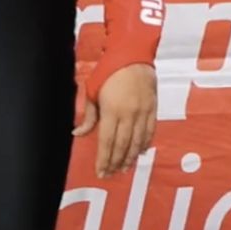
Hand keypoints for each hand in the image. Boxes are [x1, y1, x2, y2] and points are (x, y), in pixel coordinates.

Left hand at [80, 63, 156, 177]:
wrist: (133, 54)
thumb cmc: (109, 71)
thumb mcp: (92, 91)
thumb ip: (88, 116)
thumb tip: (78, 133)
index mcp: (112, 110)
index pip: (107, 142)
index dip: (104, 160)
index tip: (100, 172)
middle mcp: (129, 114)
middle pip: (123, 145)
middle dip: (116, 162)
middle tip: (111, 175)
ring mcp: (143, 112)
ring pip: (137, 142)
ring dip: (130, 157)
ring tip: (124, 168)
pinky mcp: (153, 108)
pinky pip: (150, 131)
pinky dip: (145, 144)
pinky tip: (140, 153)